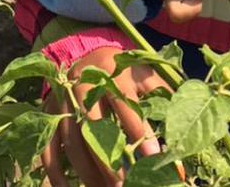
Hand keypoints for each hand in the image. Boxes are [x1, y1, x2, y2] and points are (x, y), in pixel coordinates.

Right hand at [42, 46, 166, 186]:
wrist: (87, 55)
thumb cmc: (122, 71)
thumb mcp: (143, 73)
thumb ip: (161, 92)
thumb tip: (182, 121)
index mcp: (109, 71)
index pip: (124, 104)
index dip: (139, 130)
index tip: (154, 157)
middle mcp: (80, 83)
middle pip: (92, 125)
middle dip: (109, 159)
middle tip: (125, 185)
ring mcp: (61, 100)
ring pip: (71, 140)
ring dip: (87, 171)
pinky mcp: (47, 114)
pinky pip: (47, 147)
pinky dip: (55, 172)